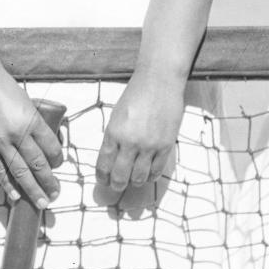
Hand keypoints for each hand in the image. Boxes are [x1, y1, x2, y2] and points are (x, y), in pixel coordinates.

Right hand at [0, 68, 63, 210]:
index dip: (58, 160)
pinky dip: (8, 185)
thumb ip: (34, 122)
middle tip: (56, 194)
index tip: (59, 166)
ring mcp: (0, 141)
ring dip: (33, 190)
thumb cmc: (3, 87)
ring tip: (43, 202)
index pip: (51, 147)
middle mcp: (17, 133)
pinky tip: (17, 196)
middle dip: (49, 182)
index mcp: (31, 119)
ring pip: (20, 172)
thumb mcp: (26, 102)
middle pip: (38, 164)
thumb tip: (44, 143)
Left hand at [96, 72, 183, 209]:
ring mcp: (150, 145)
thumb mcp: (116, 116)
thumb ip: (113, 138)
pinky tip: (147, 174)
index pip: (104, 164)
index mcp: (114, 133)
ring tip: (132, 181)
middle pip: (120, 176)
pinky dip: (150, 176)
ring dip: (134, 183)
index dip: (102, 177)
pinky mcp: (166, 146)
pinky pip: (157, 170)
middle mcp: (130, 142)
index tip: (102, 181)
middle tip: (116, 186)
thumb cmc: (135, 95)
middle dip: (116, 185)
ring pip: (139, 178)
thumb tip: (111, 160)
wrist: (159, 82)